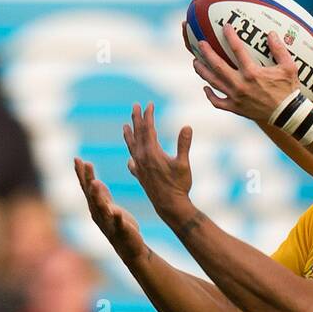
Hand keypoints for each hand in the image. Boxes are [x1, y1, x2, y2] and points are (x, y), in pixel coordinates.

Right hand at [74, 157, 145, 262]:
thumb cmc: (120, 227)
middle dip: (87, 179)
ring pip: (101, 208)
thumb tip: (94, 182)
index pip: (87, 188)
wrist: (131, 249)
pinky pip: (118, 223)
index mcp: (96, 207)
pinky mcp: (121, 231)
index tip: (76, 158)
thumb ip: (102, 196)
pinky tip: (116, 212)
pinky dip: (117, 218)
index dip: (81, 174)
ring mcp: (109, 223)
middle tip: (85, 163)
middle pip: (90, 195)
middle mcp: (99, 214)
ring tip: (95, 182)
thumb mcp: (110, 208)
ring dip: (97, 195)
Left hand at [122, 102, 192, 218]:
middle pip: (137, 133)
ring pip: (132, 146)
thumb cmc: (179, 186)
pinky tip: (131, 159)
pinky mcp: (140, 177)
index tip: (149, 104)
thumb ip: (184, 144)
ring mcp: (139, 167)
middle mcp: (142, 157)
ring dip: (129, 135)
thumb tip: (187, 126)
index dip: (148, 115)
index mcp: (151, 152)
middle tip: (135, 106)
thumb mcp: (183, 164)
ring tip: (125, 126)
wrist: (170, 206)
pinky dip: (131, 158)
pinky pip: (132, 164)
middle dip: (137, 118)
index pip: (147, 128)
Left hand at [192, 24, 299, 122]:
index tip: (225, 27)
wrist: (287, 115)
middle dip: (206, 52)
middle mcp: (240, 85)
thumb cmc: (288, 90)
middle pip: (217, 65)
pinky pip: (217, 102)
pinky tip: (205, 87)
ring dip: (202, 71)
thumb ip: (279, 49)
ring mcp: (236, 98)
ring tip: (196, 62)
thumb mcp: (289, 67)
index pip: (237, 49)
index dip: (230, 36)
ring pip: (213, 82)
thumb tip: (271, 33)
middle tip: (201, 43)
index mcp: (252, 73)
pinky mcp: (235, 109)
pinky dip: (210, 95)